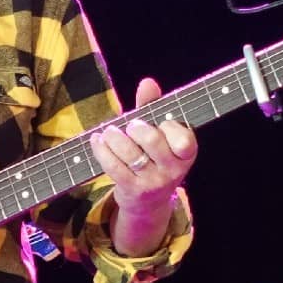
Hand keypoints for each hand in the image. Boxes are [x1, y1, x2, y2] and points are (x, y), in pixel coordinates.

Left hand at [90, 77, 196, 247]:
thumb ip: (152, 107)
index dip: (168, 127)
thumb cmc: (152, 157)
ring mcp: (153, 182)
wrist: (147, 201)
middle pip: (152, 141)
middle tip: (131, 126)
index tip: (159, 122)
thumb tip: (148, 82)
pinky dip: (101, 149)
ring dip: (114, 137)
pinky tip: (97, 140)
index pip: (183, 138)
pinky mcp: (133, 189)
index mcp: (185, 153)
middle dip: (137, 128)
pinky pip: (113, 166)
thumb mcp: (158, 133)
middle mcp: (173, 169)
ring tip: (109, 132)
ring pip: (130, 153)